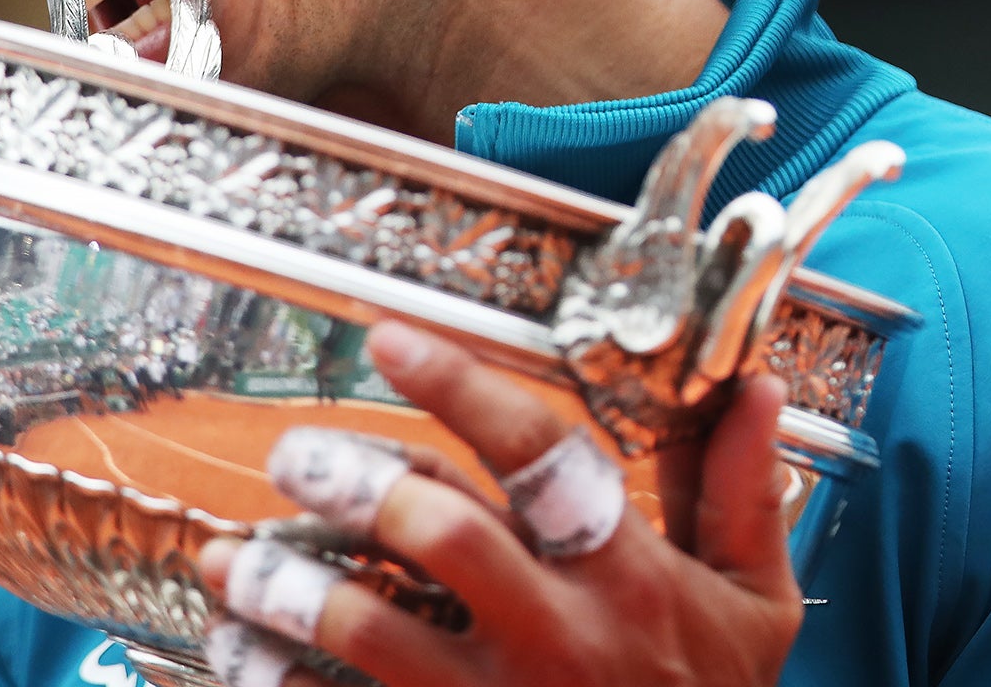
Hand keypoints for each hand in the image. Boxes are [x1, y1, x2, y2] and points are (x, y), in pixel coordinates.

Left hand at [195, 319, 803, 686]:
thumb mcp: (755, 604)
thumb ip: (744, 492)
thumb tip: (755, 386)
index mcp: (625, 572)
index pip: (535, 451)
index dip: (456, 384)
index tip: (388, 338)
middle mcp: (558, 631)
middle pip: (438, 530)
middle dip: (354, 480)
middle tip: (296, 455)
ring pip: (370, 629)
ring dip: (288, 588)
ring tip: (234, 561)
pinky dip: (282, 681)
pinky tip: (241, 652)